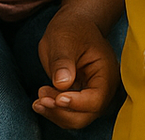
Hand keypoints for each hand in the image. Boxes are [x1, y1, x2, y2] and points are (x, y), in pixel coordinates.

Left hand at [33, 8, 120, 128]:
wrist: (73, 25)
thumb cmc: (72, 29)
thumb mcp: (64, 39)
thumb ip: (63, 61)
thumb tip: (62, 83)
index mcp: (106, 72)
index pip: (96, 99)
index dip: (76, 103)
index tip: (57, 97)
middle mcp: (103, 88)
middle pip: (86, 115)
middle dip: (62, 112)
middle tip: (42, 100)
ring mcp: (91, 94)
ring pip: (76, 118)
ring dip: (55, 113)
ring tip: (38, 99)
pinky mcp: (79, 97)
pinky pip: (68, 112)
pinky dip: (54, 111)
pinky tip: (40, 100)